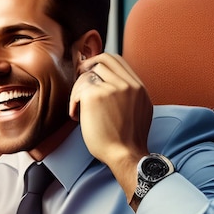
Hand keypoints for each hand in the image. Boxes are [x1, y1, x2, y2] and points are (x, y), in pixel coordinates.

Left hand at [69, 54, 152, 197]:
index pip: (117, 60)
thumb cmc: (127, 141)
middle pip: (103, 59)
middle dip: (88, 66)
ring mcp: (113, 88)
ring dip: (79, 88)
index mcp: (138, 87)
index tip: (90, 71)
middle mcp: (128, 84)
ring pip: (88, 73)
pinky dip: (73, 102)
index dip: (100, 62)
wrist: (125, 155)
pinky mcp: (96, 95)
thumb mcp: (139, 111)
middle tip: (79, 78)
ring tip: (78, 107)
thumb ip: (130, 95)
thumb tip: (113, 85)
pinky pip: (79, 89)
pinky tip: (76, 115)